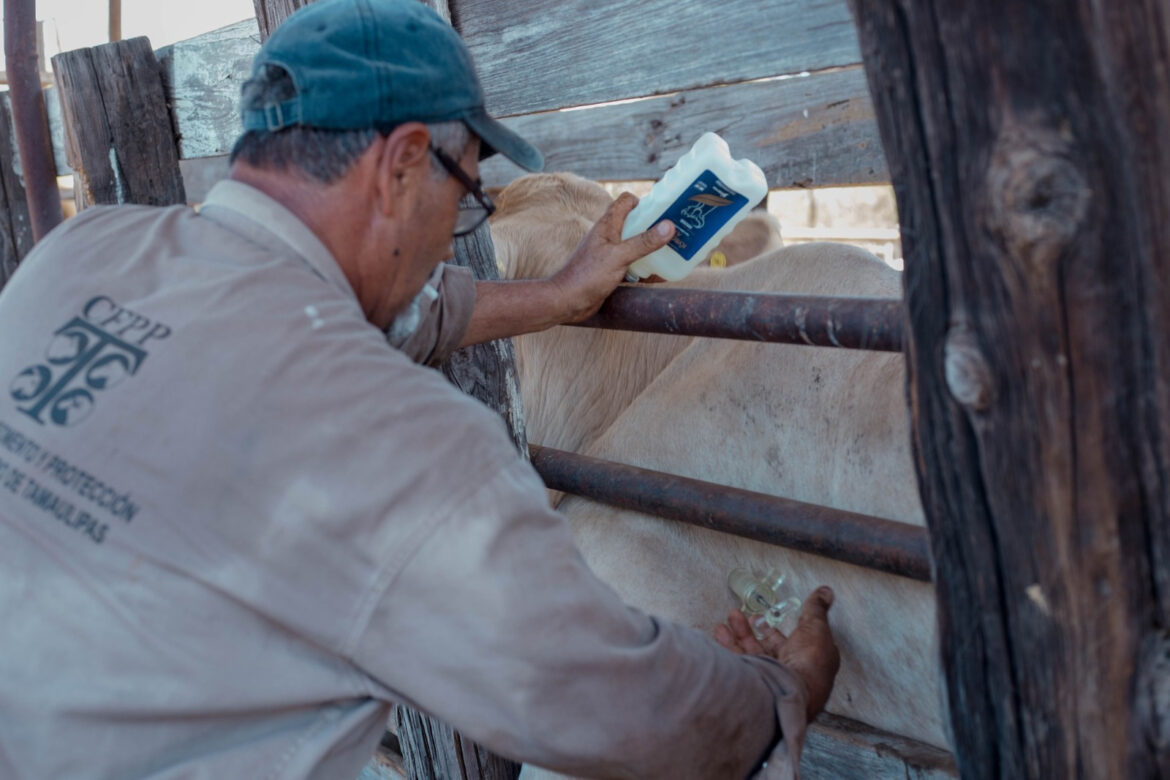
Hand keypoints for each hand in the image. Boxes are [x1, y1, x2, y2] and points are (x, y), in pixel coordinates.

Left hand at [549, 192, 674, 321]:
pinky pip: (632, 266)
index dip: (643, 202)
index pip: (626, 201)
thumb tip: (669, 226)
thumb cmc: (587, 276)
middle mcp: (608, 237)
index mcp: (607, 225)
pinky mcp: (611, 271)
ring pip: (635, 246)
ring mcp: (609, 254)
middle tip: (674, 232)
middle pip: (634, 223)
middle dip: (653, 226)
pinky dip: (645, 268)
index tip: (662, 210)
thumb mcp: (619, 257)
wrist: (566, 302)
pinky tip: (659, 275)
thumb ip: (643, 242)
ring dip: (651, 248)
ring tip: (672, 251)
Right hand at [713, 586, 839, 719]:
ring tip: (728, 619)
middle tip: (738, 616)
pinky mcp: (754, 685)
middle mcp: (790, 672)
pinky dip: (728, 648)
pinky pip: (740, 664)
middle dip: (752, 630)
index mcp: (809, 660)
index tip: (762, 617)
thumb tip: (825, 591)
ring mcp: (771, 680)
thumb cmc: (809, 663)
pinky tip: (720, 635)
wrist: (789, 692)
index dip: (775, 629)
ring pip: (752, 655)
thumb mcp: (816, 627)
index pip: (791, 643)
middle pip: (767, 649)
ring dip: (739, 635)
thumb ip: (816, 609)